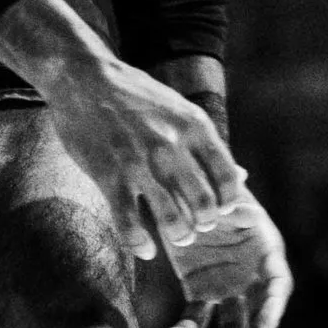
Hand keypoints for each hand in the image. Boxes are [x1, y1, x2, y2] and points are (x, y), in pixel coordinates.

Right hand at [36, 50, 245, 262]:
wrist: (84, 77)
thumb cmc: (135, 96)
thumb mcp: (179, 110)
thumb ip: (207, 145)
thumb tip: (243, 176)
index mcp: (193, 126)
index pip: (226, 177)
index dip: (228, 201)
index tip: (220, 209)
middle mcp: (171, 146)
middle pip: (204, 205)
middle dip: (204, 223)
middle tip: (197, 226)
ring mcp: (139, 163)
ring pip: (173, 220)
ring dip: (179, 235)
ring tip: (178, 236)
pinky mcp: (110, 176)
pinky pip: (130, 224)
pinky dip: (141, 244)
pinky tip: (146, 250)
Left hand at [157, 188, 291, 327]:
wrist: (189, 190)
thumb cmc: (217, 185)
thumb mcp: (227, 188)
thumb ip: (233, 192)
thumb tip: (240, 187)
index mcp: (266, 250)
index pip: (277, 287)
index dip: (273, 309)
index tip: (264, 327)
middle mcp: (252, 275)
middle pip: (258, 314)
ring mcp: (228, 287)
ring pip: (231, 325)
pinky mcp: (201, 293)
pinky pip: (196, 318)